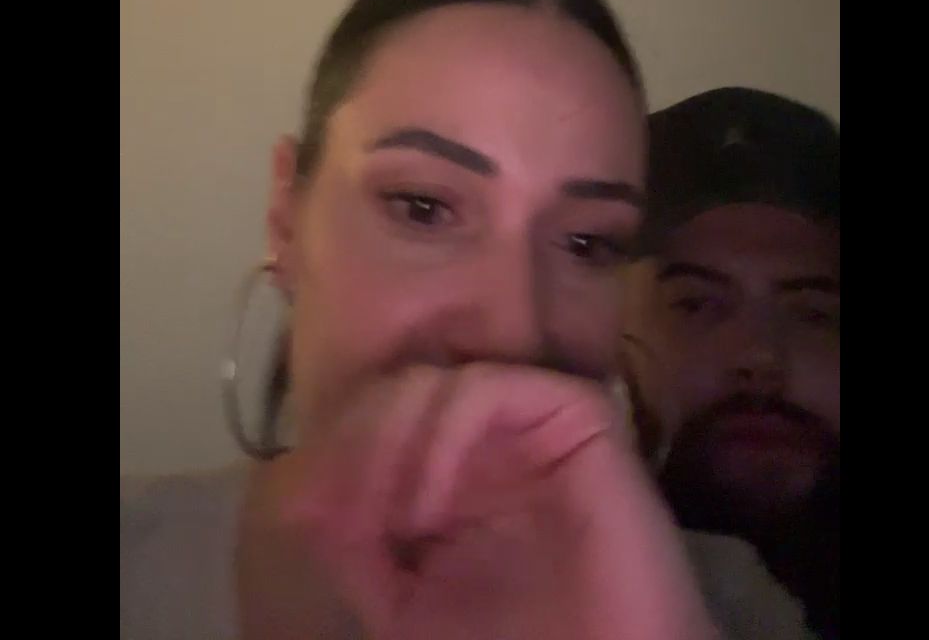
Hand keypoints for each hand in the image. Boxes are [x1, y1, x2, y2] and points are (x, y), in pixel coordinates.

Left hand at [266, 364, 717, 639]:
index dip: (336, 447)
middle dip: (355, 442)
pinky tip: (427, 505)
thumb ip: (355, 543)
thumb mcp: (404, 604)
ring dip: (389, 441)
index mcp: (456, 466)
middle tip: (335, 508)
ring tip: (383, 519)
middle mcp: (494, 435)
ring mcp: (535, 420)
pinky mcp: (579, 415)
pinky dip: (441, 433)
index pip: (382, 413)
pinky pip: (489, 387)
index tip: (304, 509)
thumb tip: (296, 486)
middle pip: (403, 386)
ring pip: (439, 378)